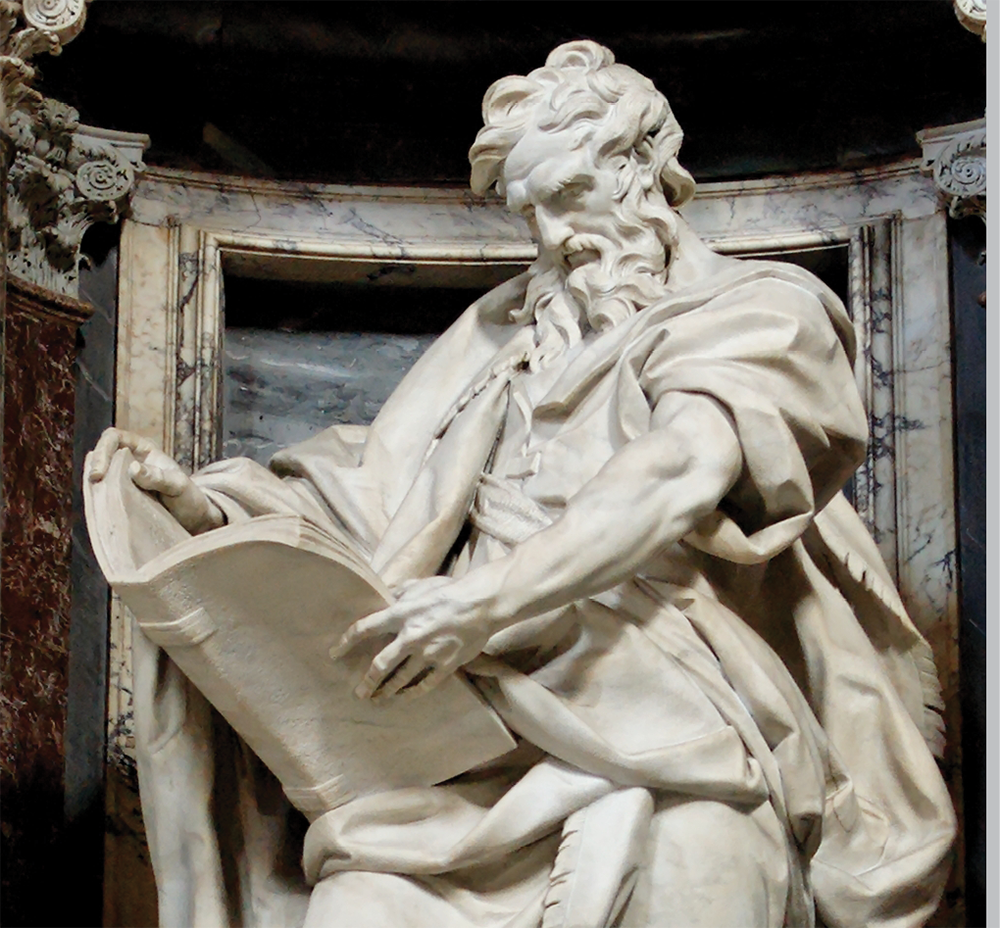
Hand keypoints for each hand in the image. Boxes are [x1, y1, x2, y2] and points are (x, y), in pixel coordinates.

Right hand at [89, 427, 224, 534]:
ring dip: (93, 483)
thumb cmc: (190, 499)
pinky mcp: (122, 498)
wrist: (195, 521)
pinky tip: (99, 505)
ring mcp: (125, 480)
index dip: (103, 450)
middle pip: (102, 454)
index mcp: (144, 450)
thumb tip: (133, 468)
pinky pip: (104, 493)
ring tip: (94, 495)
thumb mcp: (178, 486)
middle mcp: (131, 461)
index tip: (100, 473)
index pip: (114, 438)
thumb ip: (158, 477)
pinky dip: (98, 497)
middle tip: (94, 484)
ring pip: (100, 474)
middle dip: (94, 466)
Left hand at [330, 575, 498, 701]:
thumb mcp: (420, 585)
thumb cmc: (450, 591)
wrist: (482, 605)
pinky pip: (424, 685)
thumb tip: (385, 594)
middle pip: (380, 664)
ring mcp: (428, 653)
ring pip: (400, 679)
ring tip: (376, 698)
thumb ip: (400, 592)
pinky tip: (403, 697)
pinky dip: (411, 693)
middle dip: (366, 681)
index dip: (346, 641)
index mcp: (402, 614)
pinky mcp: (445, 665)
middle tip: (358, 691)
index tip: (335, 652)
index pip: (365, 628)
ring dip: (385, 690)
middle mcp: (411, 636)